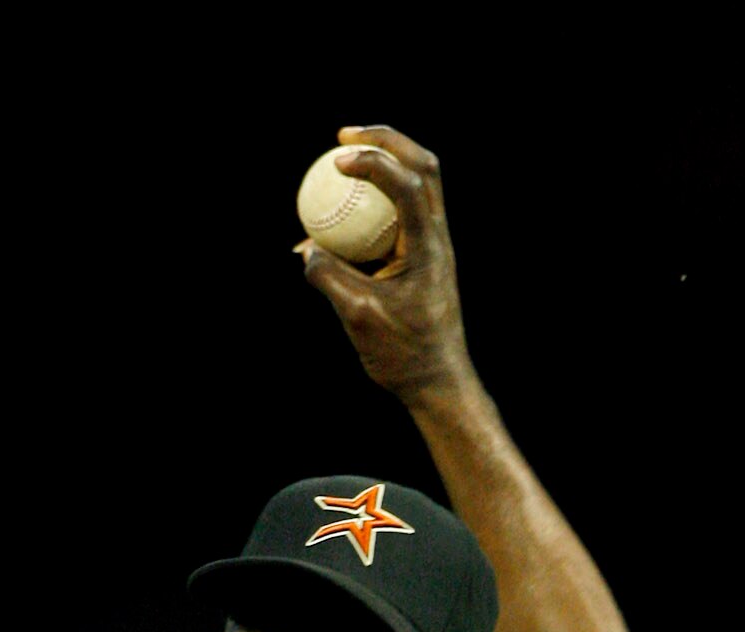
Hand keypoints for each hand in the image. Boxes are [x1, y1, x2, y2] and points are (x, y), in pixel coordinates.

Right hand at [298, 125, 475, 409]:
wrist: (437, 382)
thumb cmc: (403, 355)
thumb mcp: (359, 317)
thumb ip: (329, 278)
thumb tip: (306, 249)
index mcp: (428, 246)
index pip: (407, 184)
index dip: (372, 162)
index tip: (337, 160)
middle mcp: (436, 236)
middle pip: (422, 164)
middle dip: (384, 140)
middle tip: (343, 136)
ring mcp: (433, 244)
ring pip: (417, 183)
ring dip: (385, 161)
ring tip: (346, 157)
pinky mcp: (423, 256)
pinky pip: (400, 213)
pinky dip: (376, 198)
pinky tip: (345, 207)